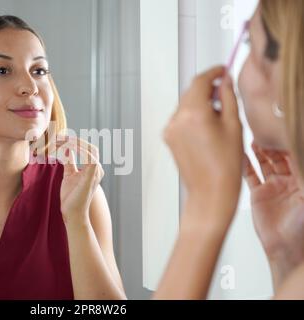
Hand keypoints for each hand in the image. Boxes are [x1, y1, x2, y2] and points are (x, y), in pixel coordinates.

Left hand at [57, 136, 103, 225]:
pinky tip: (67, 148)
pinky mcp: (92, 175)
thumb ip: (70, 161)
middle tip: (59, 137)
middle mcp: (98, 169)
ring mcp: (97, 172)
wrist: (72, 212)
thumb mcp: (69, 174)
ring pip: (90, 149)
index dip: (75, 142)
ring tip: (60, 141)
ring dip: (74, 143)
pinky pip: (90, 157)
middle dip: (74, 140)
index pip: (87, 149)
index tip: (60, 139)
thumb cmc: (71, 196)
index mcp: (93, 168)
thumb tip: (67, 149)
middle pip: (89, 146)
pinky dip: (79, 150)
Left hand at [164, 66, 243, 226]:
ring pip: (185, 105)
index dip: (213, 72)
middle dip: (206, 89)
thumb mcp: (233, 126)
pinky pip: (180, 119)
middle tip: (224, 94)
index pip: (199, 81)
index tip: (222, 71)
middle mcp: (176, 119)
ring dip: (199, 104)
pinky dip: (191, 117)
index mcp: (193, 114)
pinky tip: (206, 129)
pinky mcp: (168, 138)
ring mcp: (169, 130)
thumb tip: (225, 81)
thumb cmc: (224, 165)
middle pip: (190, 92)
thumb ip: (228, 98)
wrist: (210, 191)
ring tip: (218, 118)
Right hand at [244, 144, 303, 287]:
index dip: (288, 143)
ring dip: (259, 151)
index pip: (295, 156)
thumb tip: (300, 156)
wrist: (286, 248)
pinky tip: (241, 156)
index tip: (280, 131)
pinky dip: (245, 165)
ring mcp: (272, 187)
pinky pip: (251, 176)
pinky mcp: (258, 194)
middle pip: (279, 156)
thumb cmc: (302, 227)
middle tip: (264, 131)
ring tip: (252, 138)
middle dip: (272, 143)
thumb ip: (302, 176)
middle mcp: (288, 181)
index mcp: (302, 179)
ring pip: (264, 163)